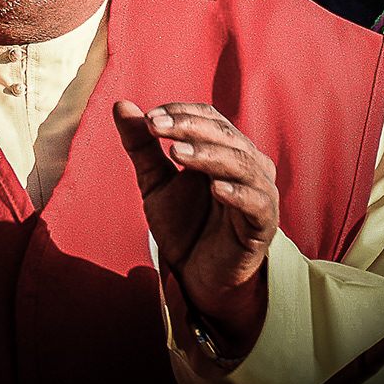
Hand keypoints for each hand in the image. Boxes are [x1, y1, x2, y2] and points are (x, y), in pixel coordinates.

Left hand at [113, 100, 278, 358]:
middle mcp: (249, 164)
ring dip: (208, 155)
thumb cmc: (183, 226)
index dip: (181, 112)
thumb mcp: (155, 183)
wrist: (197, 279)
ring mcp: (260, 193)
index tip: (150, 118)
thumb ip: (142, 146)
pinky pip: (257, 202)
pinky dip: (238, 192)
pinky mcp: (263, 225)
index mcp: (225, 149)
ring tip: (176, 154)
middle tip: (157, 126)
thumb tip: (120, 104)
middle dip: (189, 127)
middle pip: (225, 134)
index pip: (209, 116)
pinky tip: (215, 188)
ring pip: (241, 163)